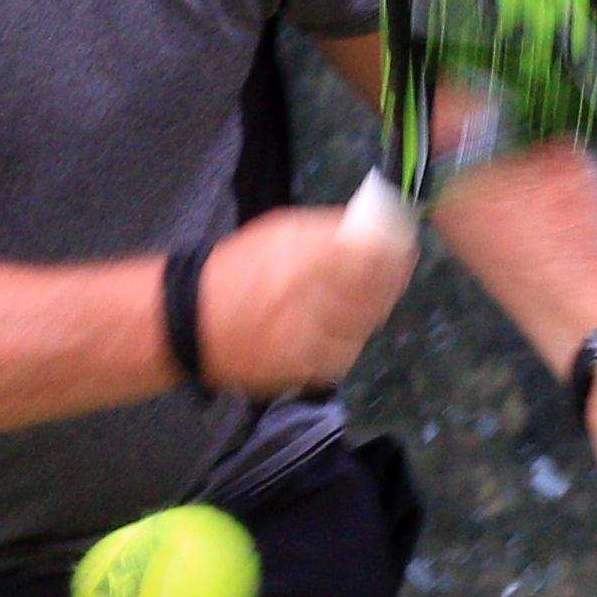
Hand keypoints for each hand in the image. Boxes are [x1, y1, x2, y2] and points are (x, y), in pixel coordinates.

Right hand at [196, 196, 423, 394]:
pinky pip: (345, 354)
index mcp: (304, 258)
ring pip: (366, 325)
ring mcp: (310, 340)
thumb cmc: (235, 269)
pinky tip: (341, 326)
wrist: (190, 324)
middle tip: (398, 266)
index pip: (373, 254)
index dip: (397, 248)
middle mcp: (311, 300)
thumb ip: (326, 230)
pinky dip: (350, 339)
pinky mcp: (305, 370)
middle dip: (392, 277)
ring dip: (373, 309)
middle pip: (377, 291)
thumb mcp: (278, 232)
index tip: (405, 242)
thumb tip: (373, 226)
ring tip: (367, 296)